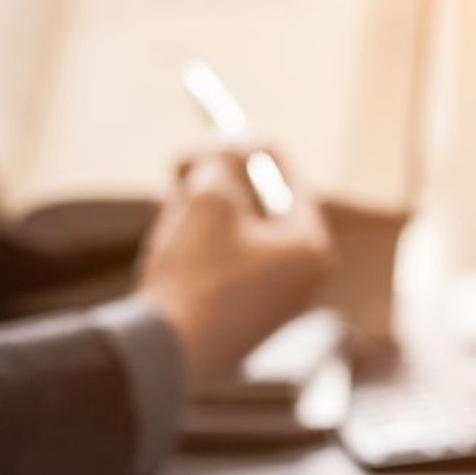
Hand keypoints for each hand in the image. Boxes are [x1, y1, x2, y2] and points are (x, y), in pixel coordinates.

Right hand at [135, 146, 331, 389]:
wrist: (163, 353)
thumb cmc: (195, 274)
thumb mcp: (210, 197)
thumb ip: (226, 159)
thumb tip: (233, 145)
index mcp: (312, 246)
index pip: (286, 176)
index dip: (248, 143)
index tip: (222, 121)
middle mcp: (303, 277)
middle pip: (260, 203)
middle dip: (216, 178)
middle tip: (181, 162)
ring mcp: (273, 301)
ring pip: (235, 231)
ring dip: (200, 208)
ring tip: (170, 202)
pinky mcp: (242, 318)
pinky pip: (223, 262)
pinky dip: (197, 242)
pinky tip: (169, 238)